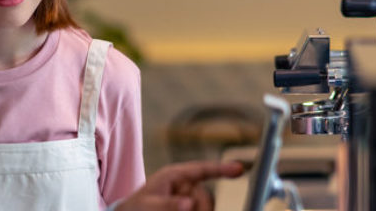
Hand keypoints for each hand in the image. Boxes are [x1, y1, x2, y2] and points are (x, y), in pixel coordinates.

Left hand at [115, 161, 244, 210]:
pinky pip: (201, 210)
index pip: (202, 169)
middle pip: (206, 197)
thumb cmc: (135, 207)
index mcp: (175, 175)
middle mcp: (185, 186)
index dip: (222, 168)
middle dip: (201, 208)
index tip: (240, 169)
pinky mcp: (190, 208)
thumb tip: (189, 204)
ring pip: (205, 207)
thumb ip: (168, 204)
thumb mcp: (147, 204)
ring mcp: (188, 198)